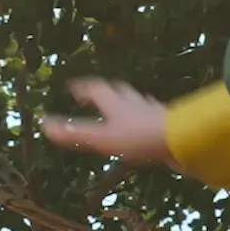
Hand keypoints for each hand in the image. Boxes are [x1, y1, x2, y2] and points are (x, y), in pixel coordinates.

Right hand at [39, 78, 175, 166]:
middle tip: (98, 96)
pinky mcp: (170, 125)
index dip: (83, 88)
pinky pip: (154, 117)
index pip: (96, 89)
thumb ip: (75, 133)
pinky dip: (146, 119)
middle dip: (108, 92)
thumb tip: (44, 125)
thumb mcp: (102, 138)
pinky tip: (148, 127)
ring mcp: (154, 113)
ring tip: (124, 110)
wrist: (186, 142)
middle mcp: (134, 103)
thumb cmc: (140, 137)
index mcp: (116, 103)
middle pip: (119, 91)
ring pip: (138, 103)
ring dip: (128, 104)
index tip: (73, 88)